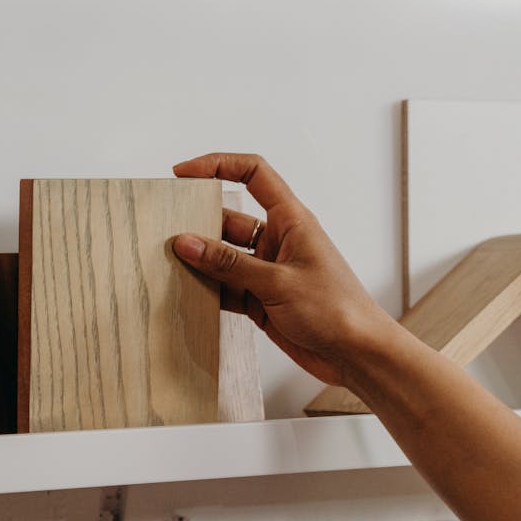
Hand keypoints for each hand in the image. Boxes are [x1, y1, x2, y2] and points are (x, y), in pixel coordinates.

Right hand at [172, 152, 394, 386]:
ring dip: (199, 262)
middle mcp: (277, 240)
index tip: (183, 172)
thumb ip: (228, 264)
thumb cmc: (336, 310)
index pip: (254, 174)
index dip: (218, 165)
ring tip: (167, 265)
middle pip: (228, 218)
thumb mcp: (277, 282)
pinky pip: (225, 287)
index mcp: (291, 220)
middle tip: (164, 230)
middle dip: (197, 222)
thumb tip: (186, 243)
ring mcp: (267, 270)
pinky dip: (206, 290)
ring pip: (222, 257)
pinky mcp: (260, 299)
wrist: (356, 354)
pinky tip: (186, 294)